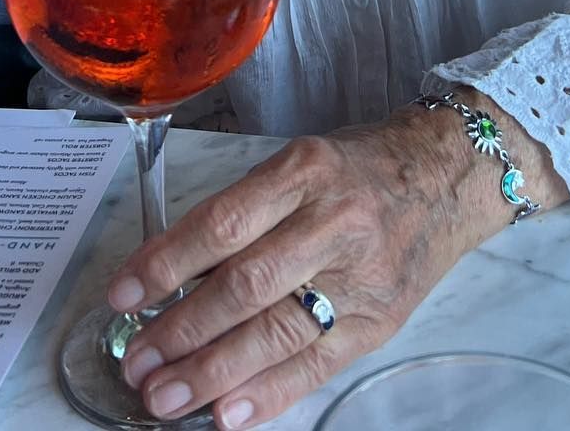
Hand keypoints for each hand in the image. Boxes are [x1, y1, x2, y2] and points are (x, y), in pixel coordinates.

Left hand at [108, 104, 557, 426]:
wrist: (447, 176)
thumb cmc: (357, 167)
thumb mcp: (299, 164)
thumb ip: (245, 212)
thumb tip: (175, 272)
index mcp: (305, 172)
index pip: (223, 223)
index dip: (167, 263)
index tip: (122, 295)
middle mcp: (335, 223)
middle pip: (247, 285)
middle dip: (183, 330)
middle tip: (136, 362)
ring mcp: (362, 278)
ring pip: (278, 333)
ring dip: (214, 373)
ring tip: (166, 398)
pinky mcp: (380, 322)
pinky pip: (317, 366)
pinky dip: (269, 394)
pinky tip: (228, 415)